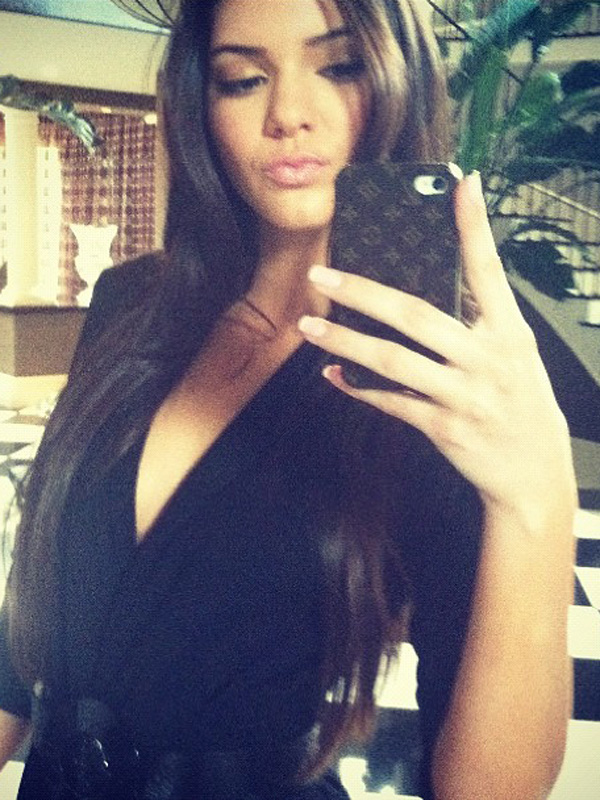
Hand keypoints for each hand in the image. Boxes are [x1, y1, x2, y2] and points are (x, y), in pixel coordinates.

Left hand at [299, 173, 576, 529]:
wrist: (533, 472)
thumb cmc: (520, 402)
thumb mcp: (514, 354)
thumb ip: (479, 321)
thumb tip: (430, 286)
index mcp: (509, 331)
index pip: (489, 268)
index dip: (474, 226)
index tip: (461, 184)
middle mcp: (488, 358)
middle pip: (416, 314)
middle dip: (364, 292)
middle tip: (322, 275)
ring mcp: (465, 395)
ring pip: (394, 360)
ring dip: (345, 341)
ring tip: (309, 326)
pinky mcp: (445, 427)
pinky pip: (392, 402)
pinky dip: (359, 387)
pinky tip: (333, 374)